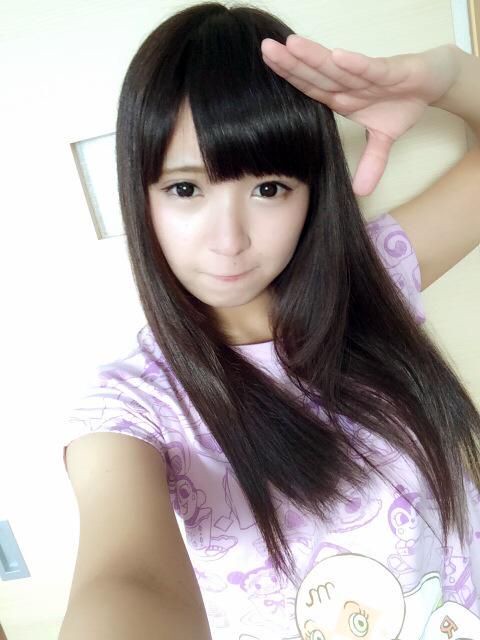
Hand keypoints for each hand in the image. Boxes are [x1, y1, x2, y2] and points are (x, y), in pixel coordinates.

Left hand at [261, 36, 457, 195]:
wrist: (434, 83)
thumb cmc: (402, 103)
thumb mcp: (384, 141)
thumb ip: (371, 163)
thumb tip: (362, 192)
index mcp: (343, 98)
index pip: (311, 89)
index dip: (290, 79)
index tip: (266, 69)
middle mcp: (350, 85)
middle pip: (317, 74)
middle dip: (292, 62)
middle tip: (265, 49)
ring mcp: (369, 77)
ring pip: (338, 67)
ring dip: (316, 56)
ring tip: (291, 45)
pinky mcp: (392, 71)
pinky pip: (371, 69)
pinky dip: (355, 64)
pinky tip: (336, 56)